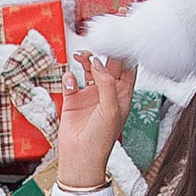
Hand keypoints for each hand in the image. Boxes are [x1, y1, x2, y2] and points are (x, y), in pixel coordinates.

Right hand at [51, 48, 136, 190]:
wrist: (80, 157)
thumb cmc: (101, 139)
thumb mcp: (111, 108)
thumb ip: (106, 83)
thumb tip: (98, 62)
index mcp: (122, 95)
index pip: (127, 69)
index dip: (124, 53)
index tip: (120, 38)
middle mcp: (107, 93)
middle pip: (107, 65)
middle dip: (103, 52)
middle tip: (97, 40)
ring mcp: (89, 95)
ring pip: (88, 69)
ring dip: (85, 60)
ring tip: (80, 56)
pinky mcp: (72, 100)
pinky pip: (70, 81)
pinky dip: (68, 76)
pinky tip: (69, 79)